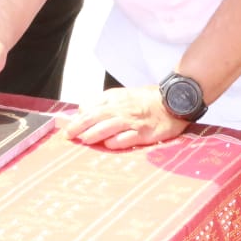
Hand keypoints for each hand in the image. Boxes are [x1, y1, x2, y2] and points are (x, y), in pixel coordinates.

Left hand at [56, 86, 190, 149]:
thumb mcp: (123, 95)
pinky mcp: (143, 133)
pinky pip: (127, 138)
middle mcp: (121, 109)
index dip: (78, 116)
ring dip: (94, 134)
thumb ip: (104, 102)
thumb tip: (83, 111)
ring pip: (108, 126)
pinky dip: (116, 142)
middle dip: (79, 126)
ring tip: (83, 140)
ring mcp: (132, 121)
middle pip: (95, 116)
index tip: (68, 126)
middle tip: (68, 135)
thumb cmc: (147, 100)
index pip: (91, 106)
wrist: (173, 101)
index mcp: (115, 98)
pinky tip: (108, 145)